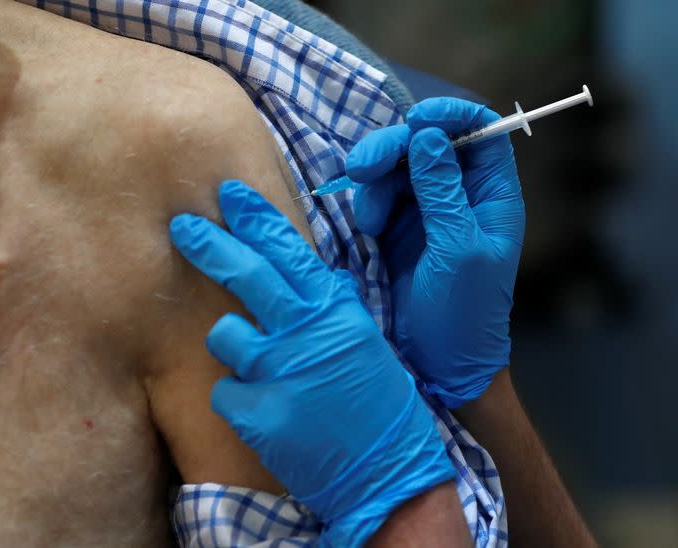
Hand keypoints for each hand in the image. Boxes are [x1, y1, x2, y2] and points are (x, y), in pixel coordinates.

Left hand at [170, 180, 454, 547]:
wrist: (387, 472)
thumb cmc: (378, 403)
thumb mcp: (362, 340)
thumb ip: (331, 304)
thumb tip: (310, 273)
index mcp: (333, 311)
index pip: (287, 250)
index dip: (254, 218)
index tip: (228, 193)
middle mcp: (304, 333)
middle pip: (245, 275)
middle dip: (209, 244)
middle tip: (182, 225)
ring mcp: (279, 373)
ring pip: (224, 336)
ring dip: (234, 347)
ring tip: (263, 369)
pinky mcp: (257, 414)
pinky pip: (224, 390)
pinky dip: (239, 398)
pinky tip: (269, 412)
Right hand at [346, 98, 524, 407]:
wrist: (440, 361)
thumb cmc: (465, 311)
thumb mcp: (459, 249)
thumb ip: (443, 191)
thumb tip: (429, 136)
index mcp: (491, 196)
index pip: (481, 133)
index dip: (453, 117)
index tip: (418, 121)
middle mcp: (459, 195)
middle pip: (427, 144)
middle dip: (393, 149)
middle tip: (361, 168)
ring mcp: (425, 211)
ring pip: (395, 168)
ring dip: (374, 183)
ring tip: (369, 220)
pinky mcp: (396, 228)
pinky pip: (378, 196)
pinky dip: (367, 203)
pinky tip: (367, 228)